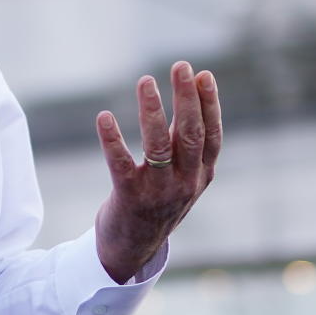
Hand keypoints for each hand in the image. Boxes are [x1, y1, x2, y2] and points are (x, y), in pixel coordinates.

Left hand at [93, 60, 221, 282]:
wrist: (133, 248)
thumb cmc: (157, 201)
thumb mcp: (181, 174)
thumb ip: (184, 140)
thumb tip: (189, 93)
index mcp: (201, 175)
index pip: (211, 135)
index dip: (209, 105)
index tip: (203, 74)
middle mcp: (185, 182)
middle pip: (189, 134)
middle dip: (187, 98)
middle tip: (180, 66)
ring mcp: (158, 191)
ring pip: (159, 145)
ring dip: (152, 110)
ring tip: (145, 81)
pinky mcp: (129, 197)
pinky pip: (120, 163)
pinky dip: (113, 139)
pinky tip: (104, 117)